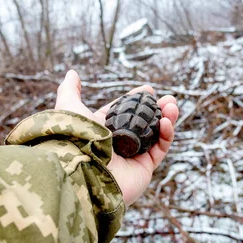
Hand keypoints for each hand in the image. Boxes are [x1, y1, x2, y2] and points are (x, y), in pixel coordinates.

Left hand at [55, 70, 178, 205]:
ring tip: (172, 104)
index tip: (149, 90)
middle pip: (142, 122)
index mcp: (101, 129)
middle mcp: (117, 143)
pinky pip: (159, 149)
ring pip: (154, 135)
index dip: (136, 100)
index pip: (123, 111)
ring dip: (166, 118)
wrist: (83, 170)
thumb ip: (70, 90)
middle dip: (157, 108)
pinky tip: (167, 121)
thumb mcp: (69, 107)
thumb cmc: (75, 137)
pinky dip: (166, 135)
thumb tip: (71, 73)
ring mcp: (132, 156)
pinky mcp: (143, 168)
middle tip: (168, 98)